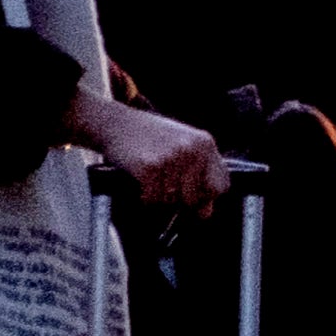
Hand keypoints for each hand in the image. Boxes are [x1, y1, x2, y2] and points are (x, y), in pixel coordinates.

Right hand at [87, 96, 231, 215]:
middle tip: (163, 183)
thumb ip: (198, 176)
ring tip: (150, 176)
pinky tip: (139, 179)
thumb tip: (206, 213)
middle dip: (179, 199)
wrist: (115, 122)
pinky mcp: (150, 167)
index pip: (220, 186)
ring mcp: (171, 158)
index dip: (206, 197)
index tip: (192, 196)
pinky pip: (152, 199)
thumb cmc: (149, 137)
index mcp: (205, 143)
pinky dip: (144, 196)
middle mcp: (192, 149)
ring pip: (171, 200)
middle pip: (194, 198)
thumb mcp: (181, 147)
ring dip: (158, 195)